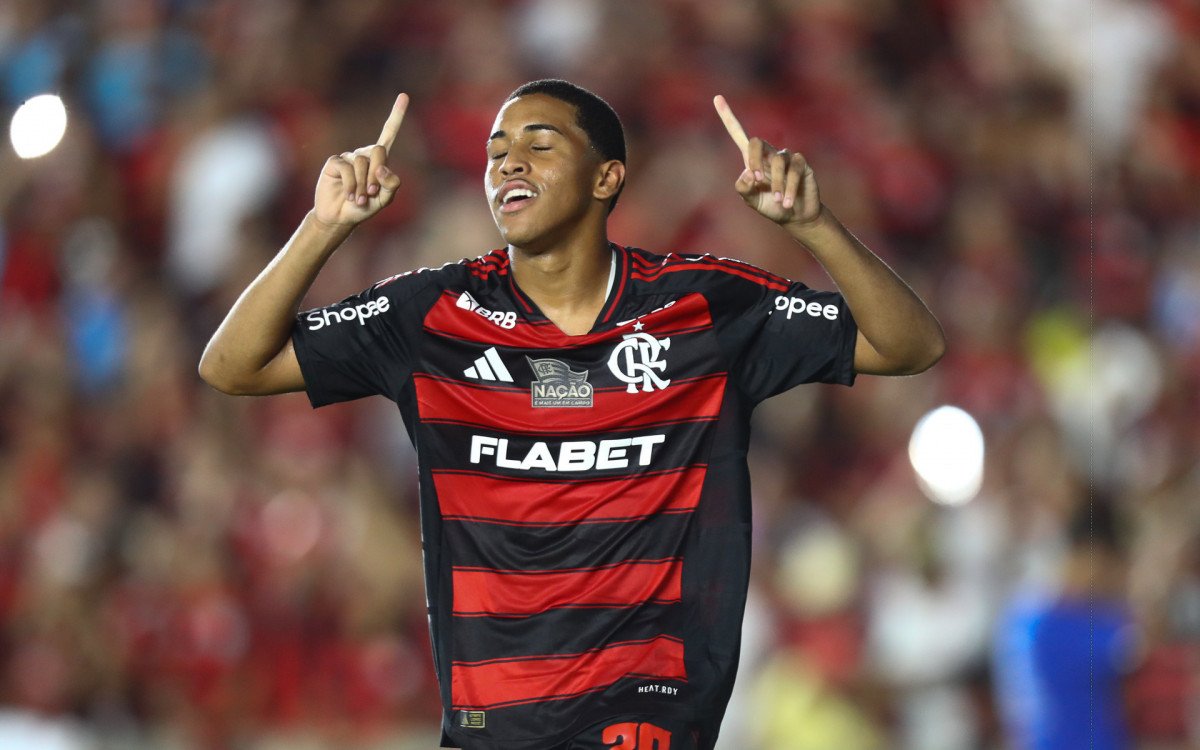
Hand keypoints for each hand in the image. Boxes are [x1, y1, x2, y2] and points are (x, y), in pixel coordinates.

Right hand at [313, 93, 407, 228]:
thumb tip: (382, 167)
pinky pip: (347, 168)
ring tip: (359, 199)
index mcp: (379, 160)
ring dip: (363, 186)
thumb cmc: (363, 208)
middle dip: (377, 175)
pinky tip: (349, 196)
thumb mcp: (384, 201)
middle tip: (372, 193)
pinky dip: (351, 185)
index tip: (404, 96)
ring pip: (362, 163)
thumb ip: (391, 185)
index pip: (389, 134)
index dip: (396, 116)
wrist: (340, 217)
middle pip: (378, 151)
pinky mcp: (334, 162)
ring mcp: (348, 157)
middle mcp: (364, 154)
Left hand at [714, 95, 820, 226]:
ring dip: (776, 184)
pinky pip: (794, 170)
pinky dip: (789, 187)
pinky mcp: (801, 164)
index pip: (739, 135)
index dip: (728, 117)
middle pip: (756, 142)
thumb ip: (744, 189)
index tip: (717, 97)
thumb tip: (747, 174)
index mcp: (752, 160)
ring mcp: (785, 157)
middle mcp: (768, 154)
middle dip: (754, 161)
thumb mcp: (752, 201)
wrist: (795, 216)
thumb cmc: (771, 206)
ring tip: (778, 202)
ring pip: (777, 162)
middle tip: (755, 181)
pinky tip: (787, 202)